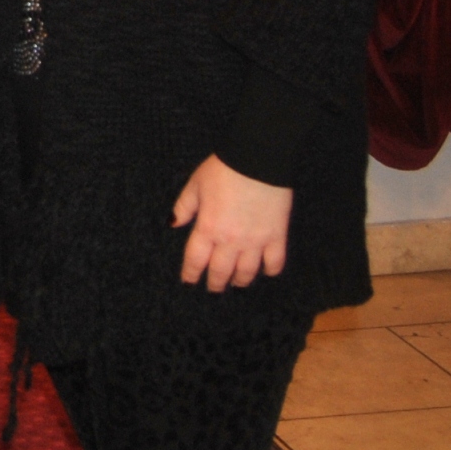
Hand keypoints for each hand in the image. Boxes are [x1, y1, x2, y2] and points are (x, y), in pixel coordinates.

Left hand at [175, 154, 291, 291]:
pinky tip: (266, 272)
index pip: (195, 260)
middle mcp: (230, 240)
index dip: (191, 273)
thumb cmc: (223, 170)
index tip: (189, 282)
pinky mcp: (277, 235)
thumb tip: (173, 224)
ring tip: (237, 284)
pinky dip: (270, 270)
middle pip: (221, 271)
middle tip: (214, 289)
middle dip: (216, 283)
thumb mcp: (195, 186)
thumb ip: (184, 208)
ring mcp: (256, 240)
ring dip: (241, 280)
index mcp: (207, 228)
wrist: (258, 160)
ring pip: (247, 271)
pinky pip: (275, 261)